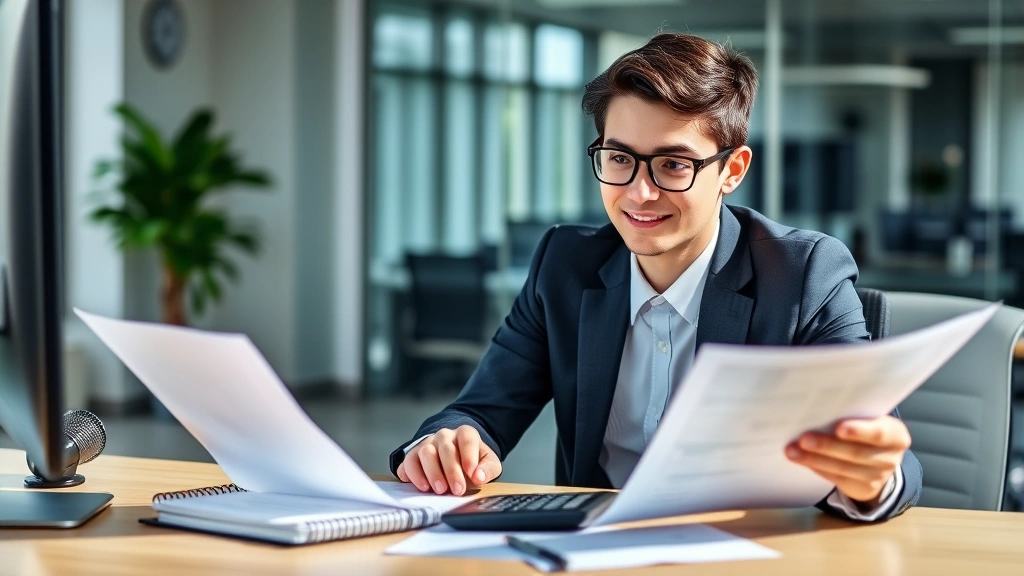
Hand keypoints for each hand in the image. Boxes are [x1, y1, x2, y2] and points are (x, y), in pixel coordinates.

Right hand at [396, 425, 501, 495]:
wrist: (455, 459)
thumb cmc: (471, 462)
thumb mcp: (488, 463)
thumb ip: (488, 468)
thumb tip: (479, 476)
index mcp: (464, 434)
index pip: (467, 440)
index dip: (469, 457)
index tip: (472, 474)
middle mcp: (444, 436)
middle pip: (445, 448)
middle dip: (451, 471)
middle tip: (457, 490)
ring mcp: (427, 444)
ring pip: (425, 452)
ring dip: (432, 472)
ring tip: (439, 490)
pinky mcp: (412, 456)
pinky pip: (408, 462)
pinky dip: (412, 474)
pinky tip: (420, 486)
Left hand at [786, 416, 909, 503]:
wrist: (879, 460)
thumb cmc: (868, 431)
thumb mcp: (870, 420)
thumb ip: (854, 415)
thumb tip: (818, 407)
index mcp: (896, 434)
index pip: (879, 433)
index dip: (860, 431)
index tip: (838, 427)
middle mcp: (890, 457)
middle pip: (856, 452)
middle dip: (827, 445)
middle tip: (804, 438)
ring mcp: (878, 476)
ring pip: (843, 467)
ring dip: (814, 458)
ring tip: (792, 450)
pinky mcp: (864, 488)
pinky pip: (836, 478)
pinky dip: (817, 467)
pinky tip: (801, 460)